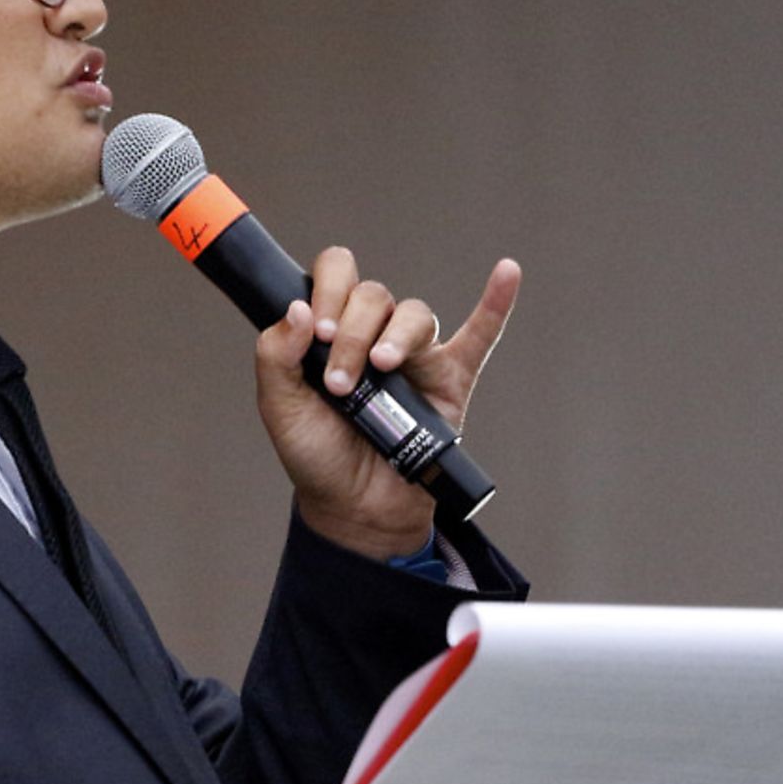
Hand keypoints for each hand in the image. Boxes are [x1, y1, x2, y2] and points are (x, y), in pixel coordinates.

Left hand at [255, 250, 520, 559]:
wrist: (355, 509)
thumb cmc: (318, 456)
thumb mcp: (280, 407)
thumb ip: (276, 355)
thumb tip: (297, 309)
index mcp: (333, 330)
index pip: (336, 275)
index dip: (327, 291)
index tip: (318, 331)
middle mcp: (374, 334)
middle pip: (374, 296)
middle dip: (353, 333)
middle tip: (340, 382)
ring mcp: (416, 357)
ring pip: (415, 315)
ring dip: (396, 337)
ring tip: (382, 368)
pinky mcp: (450, 382)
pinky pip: (479, 337)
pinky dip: (495, 305)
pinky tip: (506, 274)